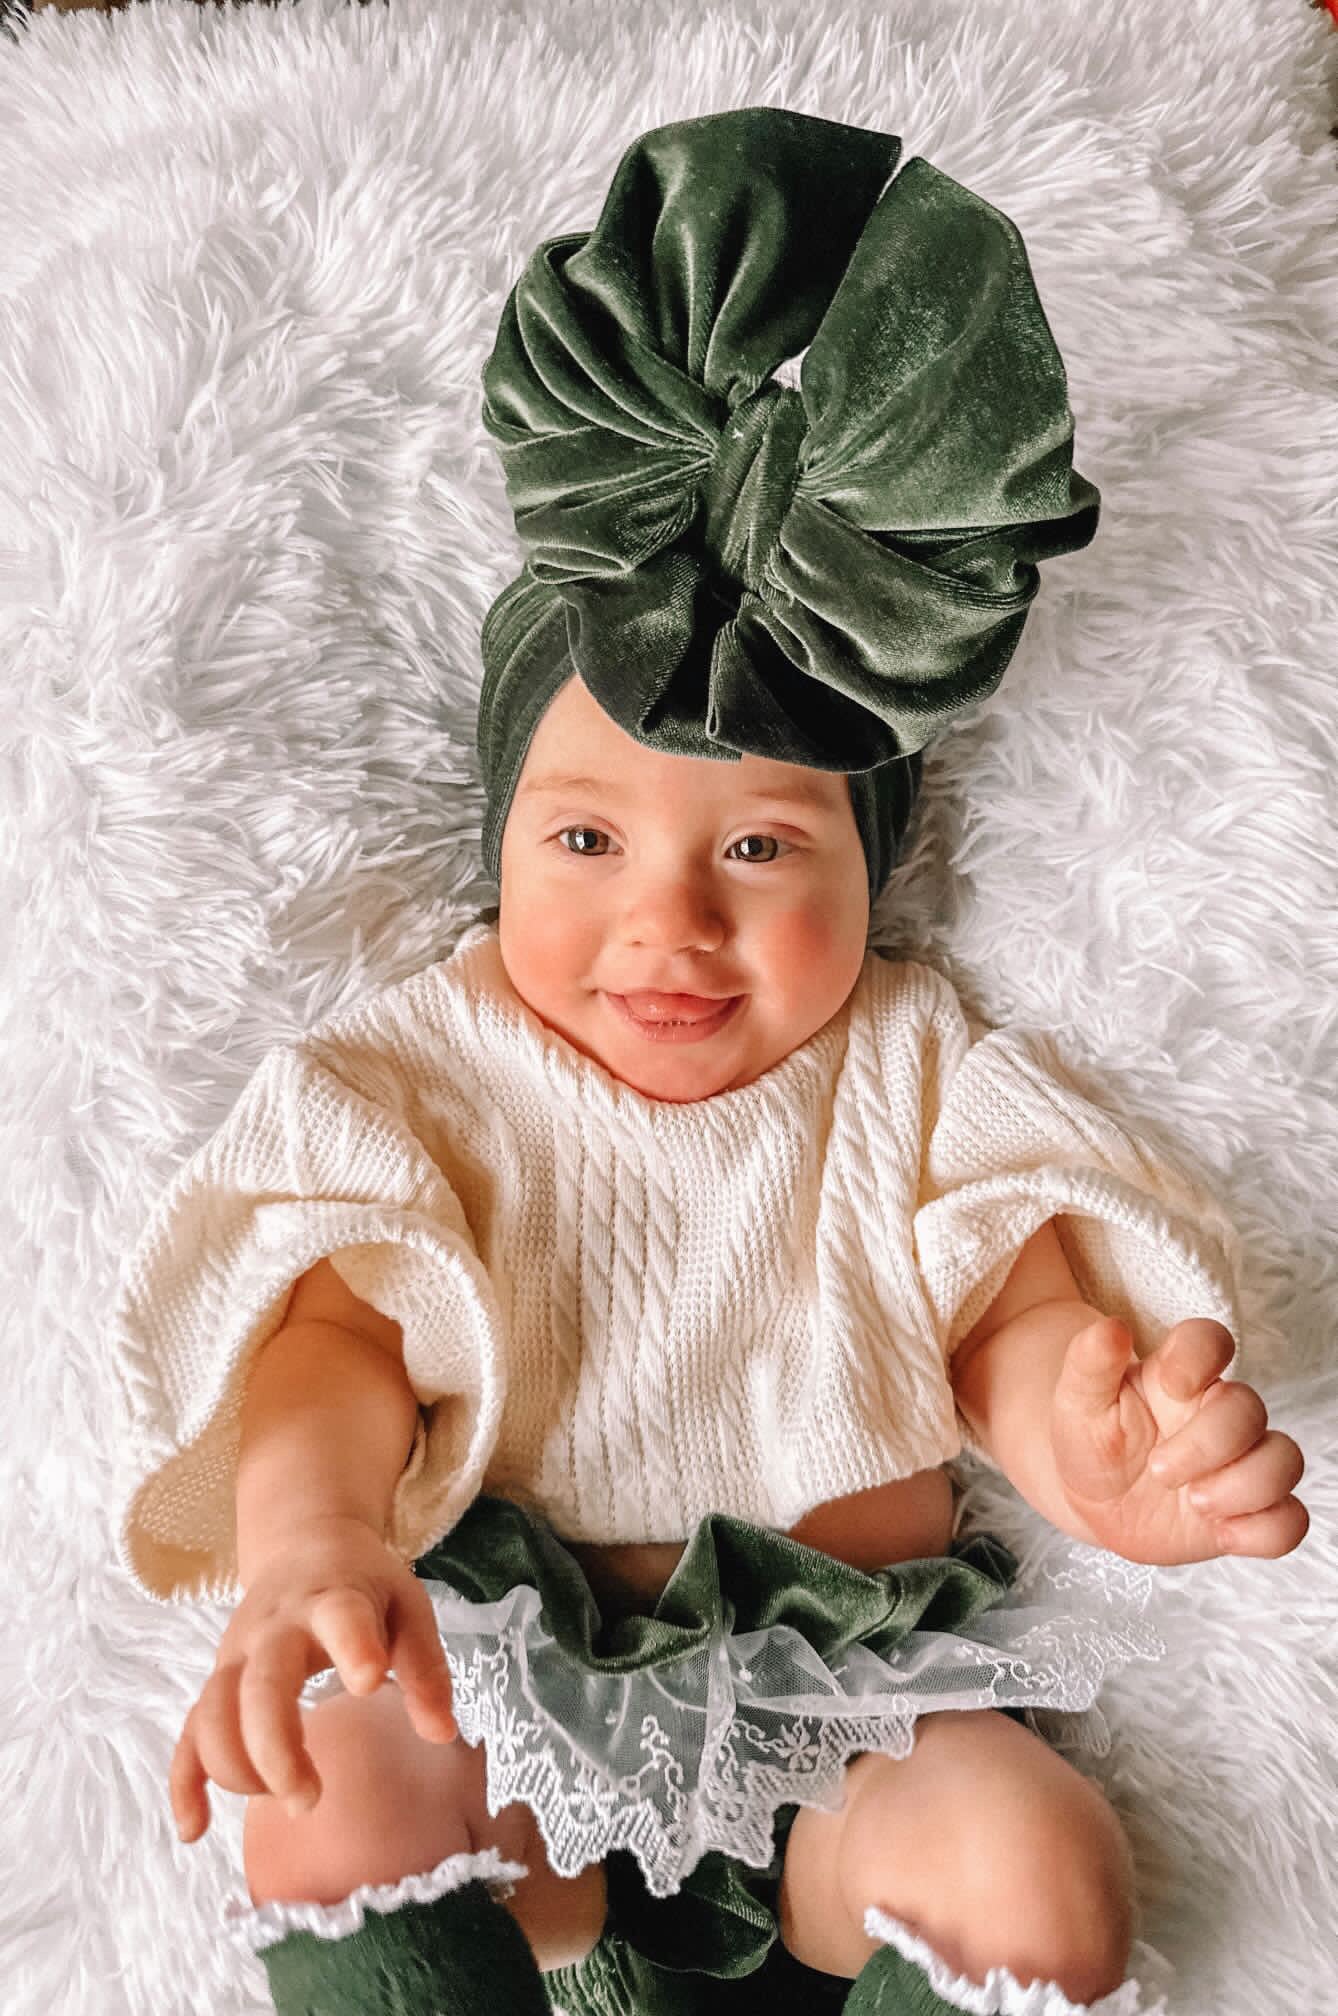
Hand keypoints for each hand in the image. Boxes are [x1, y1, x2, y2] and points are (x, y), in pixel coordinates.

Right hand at [170, 1516, 457, 1844]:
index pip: (339, 1618)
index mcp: (333, 1600)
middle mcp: (274, 1627)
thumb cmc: (364, 1585)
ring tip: (283, 1800)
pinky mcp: (217, 1679)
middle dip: (276, 1748)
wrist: (303, 1544)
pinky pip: (187, 1732)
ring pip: (213, 1713)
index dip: (353, 1647)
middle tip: (309, 1799)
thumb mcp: (408, 1606)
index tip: (370, 1682)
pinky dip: (184, 1781)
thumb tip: (442, 1734)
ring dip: (236, 1768)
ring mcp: (236, 1654)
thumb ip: (425, 1667)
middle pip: (259, 1686)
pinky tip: (194, 1830)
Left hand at [1049, 1317, 1308, 1565]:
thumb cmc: (1093, 1441)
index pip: (1211, 1340)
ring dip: (1244, 1485)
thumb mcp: (1078, 1401)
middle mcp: (1219, 1415)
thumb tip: (1110, 1329)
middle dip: (1208, 1443)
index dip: (1201, 1355)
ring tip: (1194, 1502)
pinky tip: (1222, 1533)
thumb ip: (1090, 1362)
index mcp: (1180, 1376)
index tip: (1170, 1384)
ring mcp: (1240, 1463)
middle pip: (1250, 1407)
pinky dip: (1265, 1530)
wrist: (1096, 1501)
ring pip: (1284, 1459)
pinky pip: (1290, 1520)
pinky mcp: (1250, 1513)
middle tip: (1159, 1471)